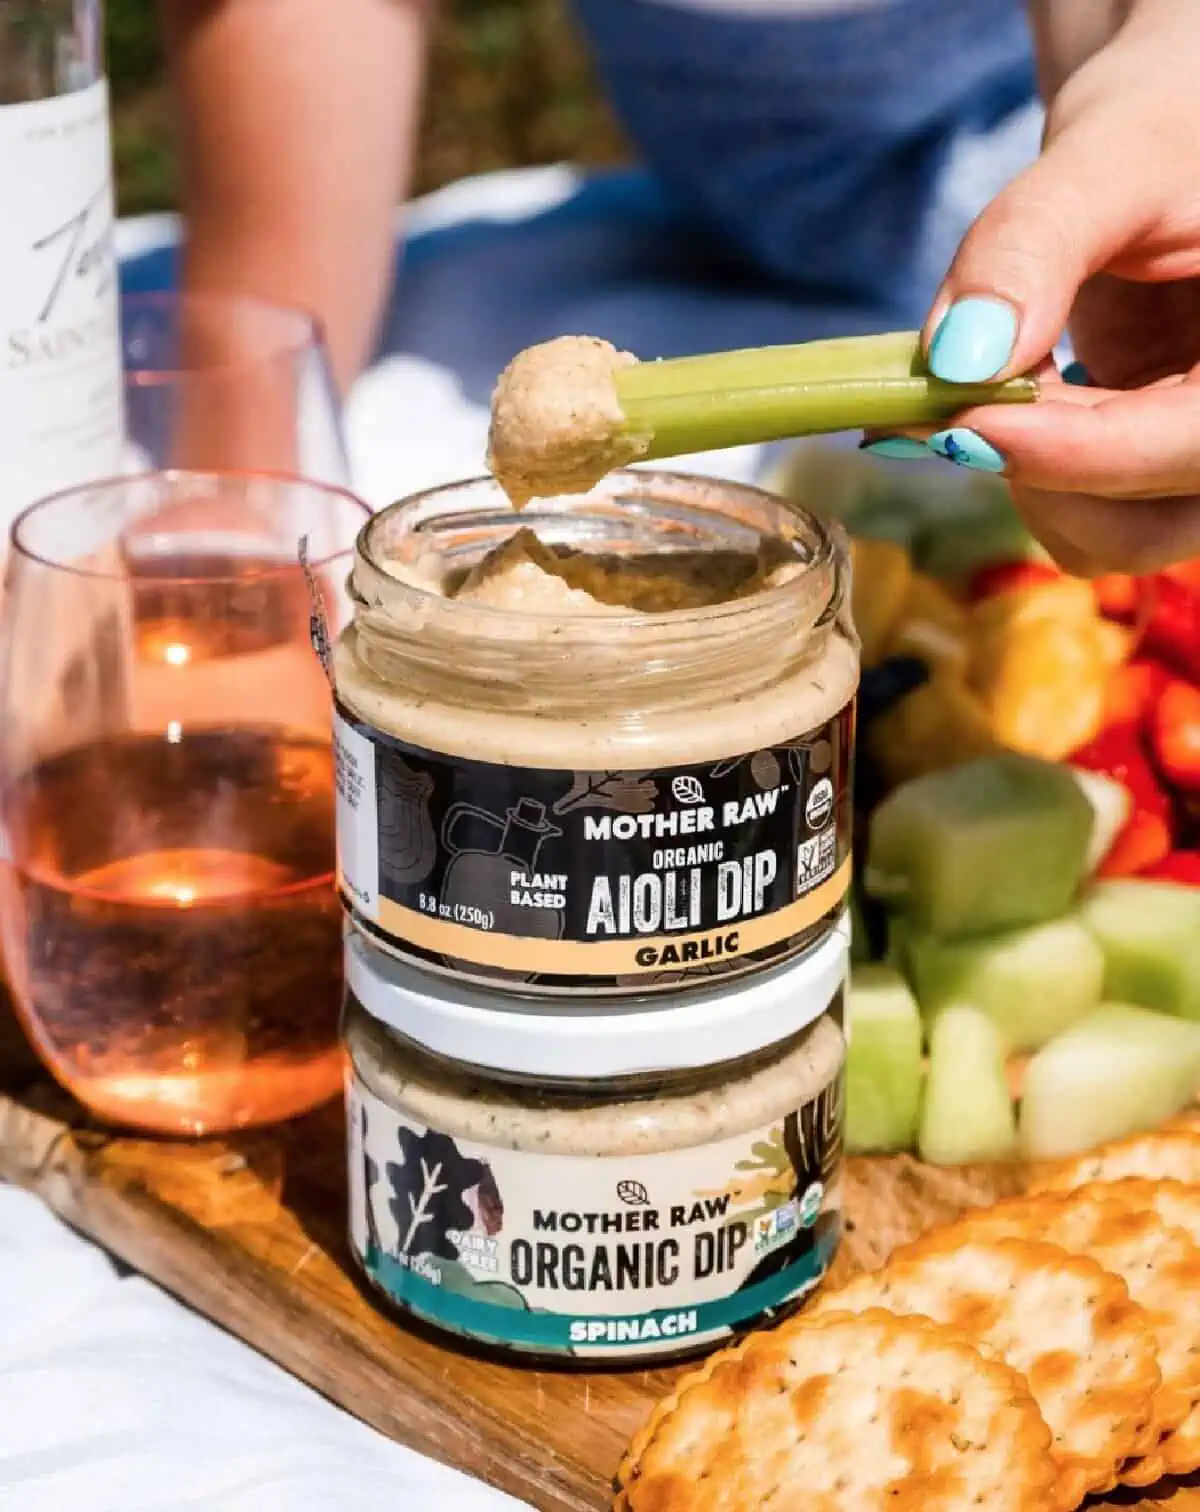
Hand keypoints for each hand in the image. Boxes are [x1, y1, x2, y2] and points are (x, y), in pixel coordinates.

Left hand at [866, 0, 1199, 574]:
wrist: (1162, 147)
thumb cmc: (1165, 127)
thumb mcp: (1110, 159)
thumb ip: (1033, 248)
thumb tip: (956, 358)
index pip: (1192, 448)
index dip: (1077, 455)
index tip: (962, 425)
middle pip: (1147, 524)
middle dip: (1034, 472)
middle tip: (944, 399)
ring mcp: (1194, 458)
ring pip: (1106, 536)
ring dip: (1019, 474)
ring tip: (987, 372)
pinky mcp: (1148, 467)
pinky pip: (1080, 512)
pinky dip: (1017, 465)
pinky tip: (997, 393)